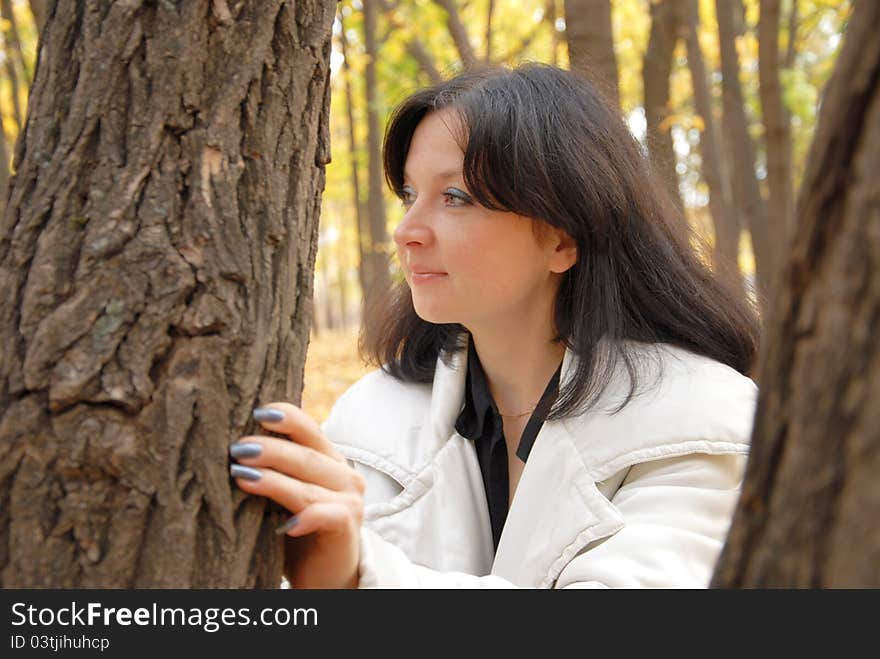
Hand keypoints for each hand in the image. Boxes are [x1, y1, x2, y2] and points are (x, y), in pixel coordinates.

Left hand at [229, 403, 364, 587]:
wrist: (325, 572)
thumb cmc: (297, 528)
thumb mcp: (285, 494)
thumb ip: (272, 471)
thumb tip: (231, 447)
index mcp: (329, 459)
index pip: (309, 430)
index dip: (287, 418)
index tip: (257, 412)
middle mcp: (344, 475)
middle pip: (306, 456)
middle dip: (271, 450)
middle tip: (238, 447)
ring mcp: (349, 501)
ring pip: (308, 487)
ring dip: (274, 482)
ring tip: (242, 476)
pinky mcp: (347, 526)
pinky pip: (326, 516)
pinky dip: (308, 518)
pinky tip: (286, 526)